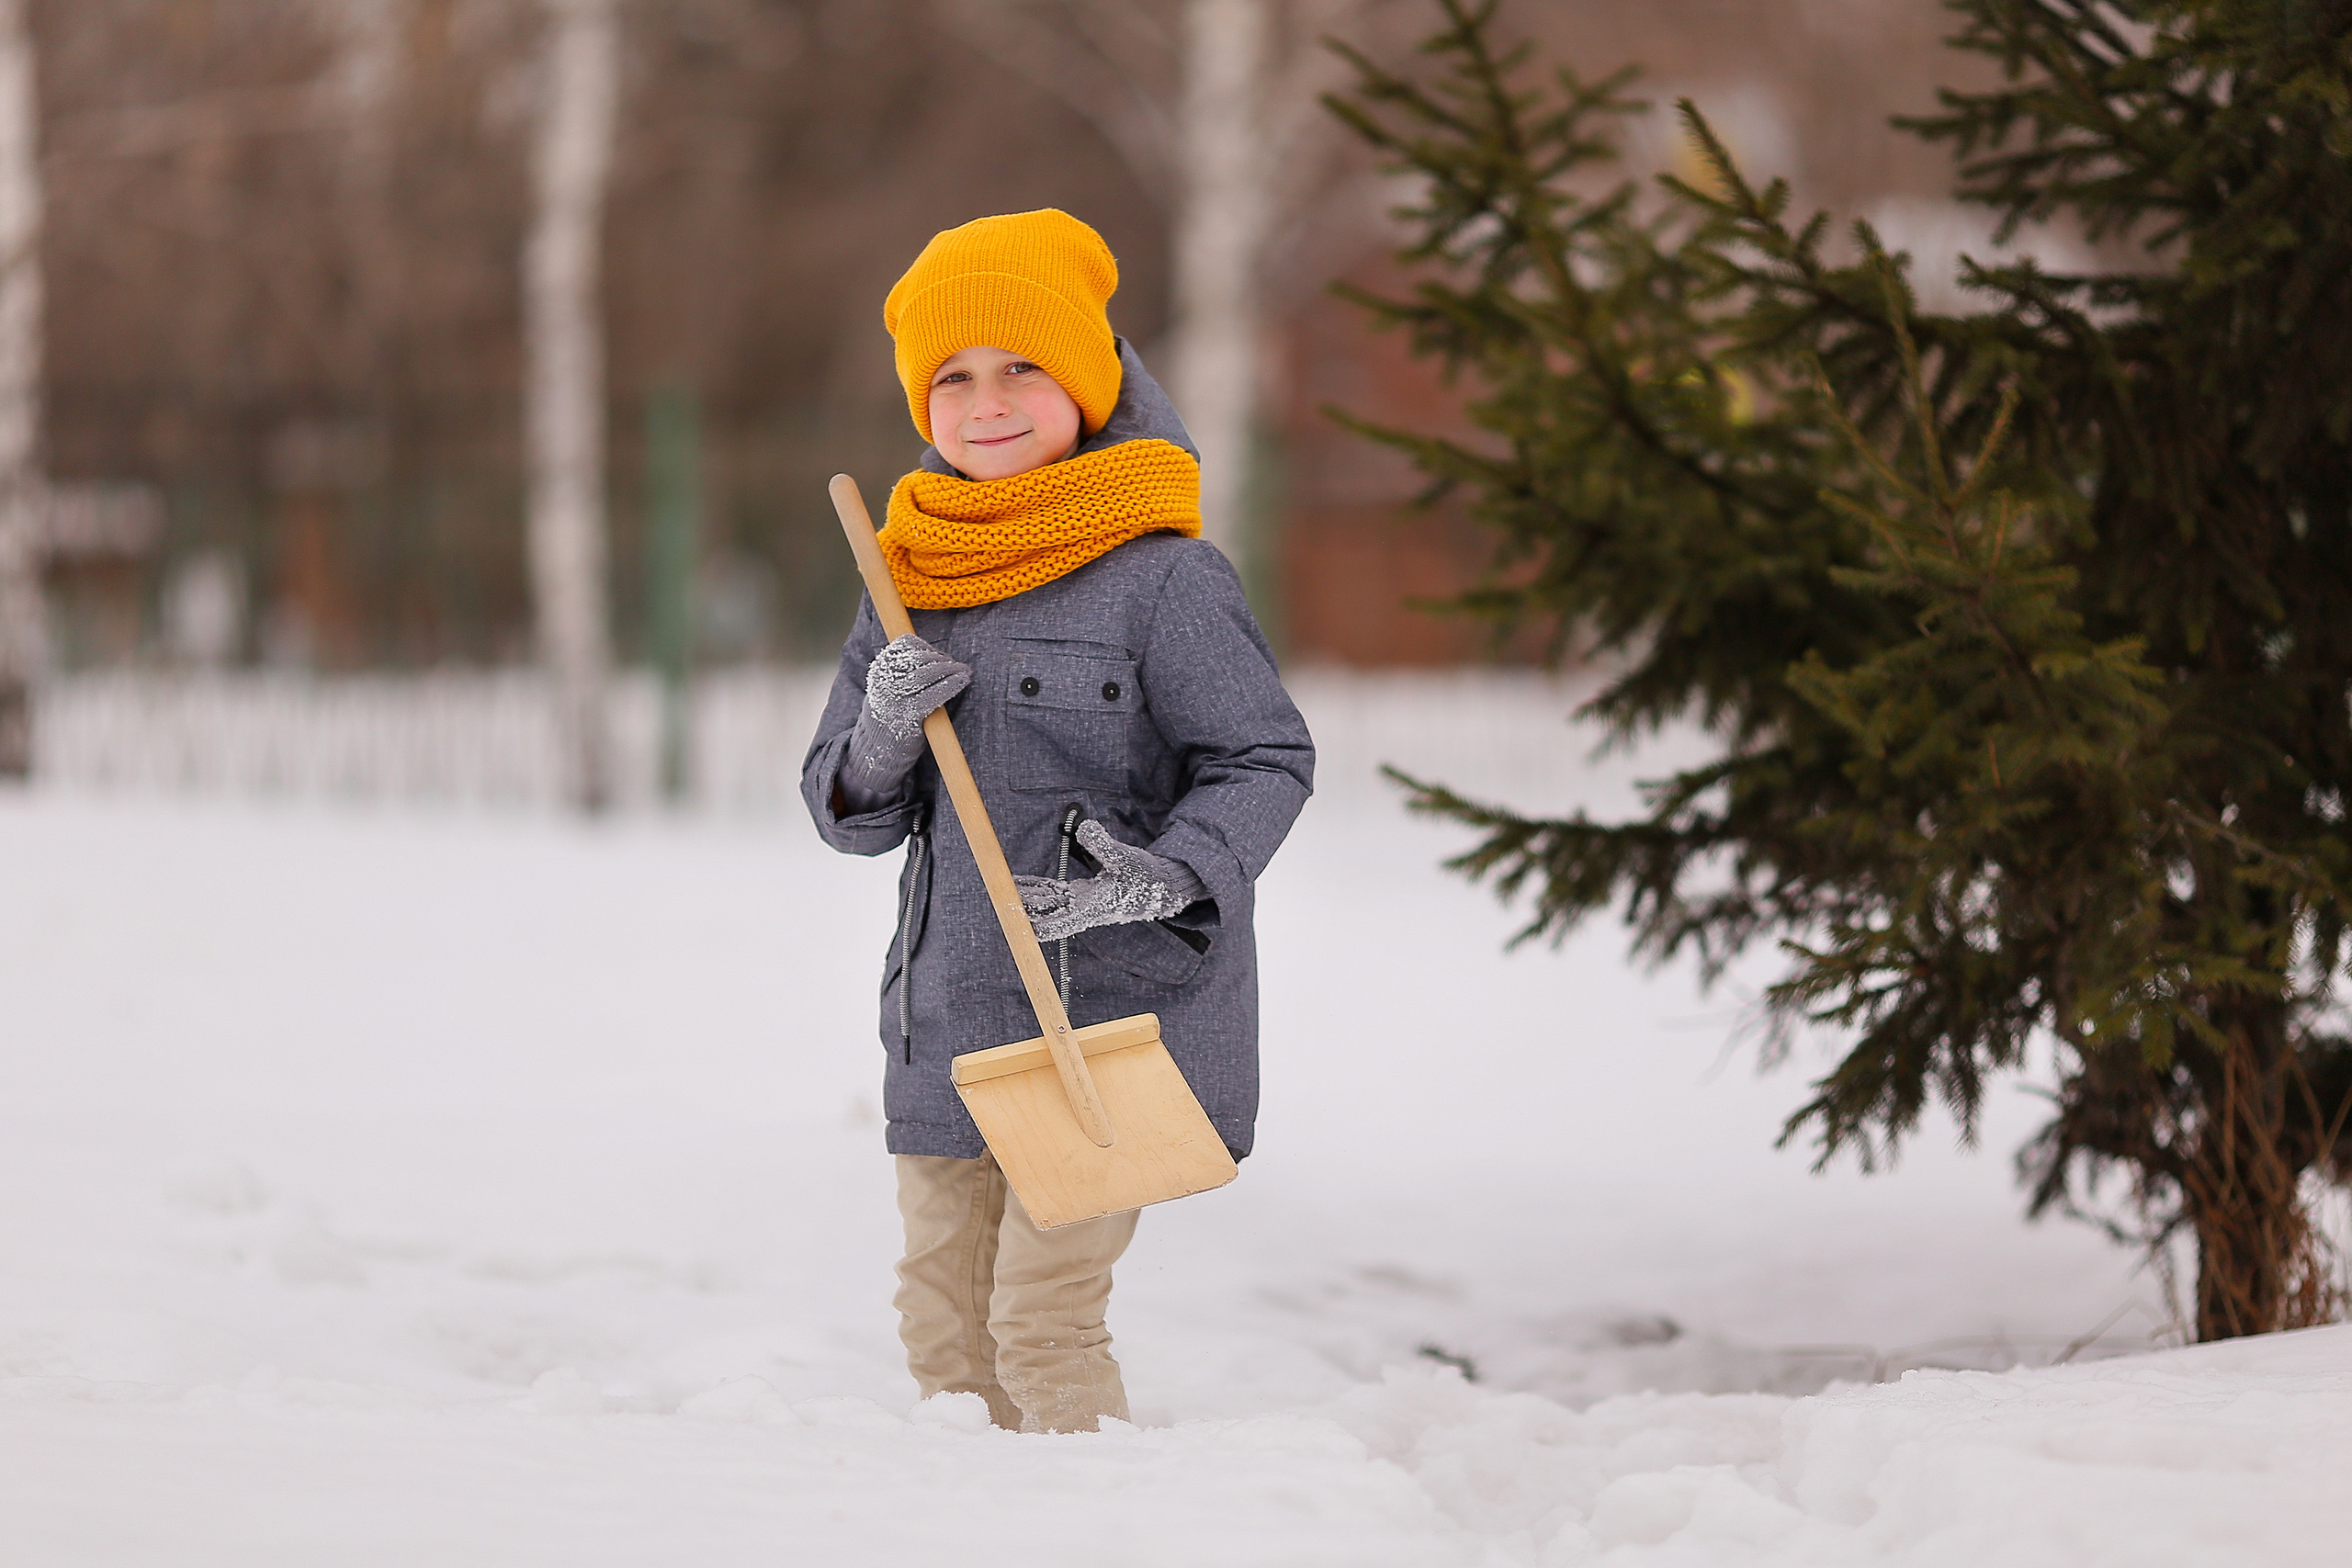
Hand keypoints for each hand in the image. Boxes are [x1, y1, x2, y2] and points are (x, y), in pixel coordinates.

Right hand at [863, 633, 970, 739]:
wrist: (876, 750)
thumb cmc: (890, 715)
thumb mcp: (888, 687)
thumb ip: (904, 671)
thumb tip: (938, 656)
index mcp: (879, 669)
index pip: (906, 643)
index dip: (927, 646)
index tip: (940, 655)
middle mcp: (884, 681)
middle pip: (918, 657)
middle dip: (943, 658)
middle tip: (959, 665)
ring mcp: (894, 698)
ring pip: (927, 673)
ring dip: (951, 669)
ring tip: (965, 671)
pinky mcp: (907, 715)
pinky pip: (934, 694)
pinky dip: (952, 684)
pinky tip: (963, 680)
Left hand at [1015, 821, 1207, 942]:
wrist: (1161, 888)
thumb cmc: (1145, 876)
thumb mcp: (1127, 858)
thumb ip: (1104, 844)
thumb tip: (1085, 827)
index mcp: (1092, 908)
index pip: (1056, 925)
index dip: (1034, 925)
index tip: (1014, 918)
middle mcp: (1082, 910)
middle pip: (1043, 913)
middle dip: (1021, 907)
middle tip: (996, 895)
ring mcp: (1080, 903)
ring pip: (1045, 903)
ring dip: (1024, 897)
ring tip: (999, 887)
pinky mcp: (1081, 895)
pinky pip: (1052, 894)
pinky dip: (1036, 889)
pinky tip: (1019, 882)